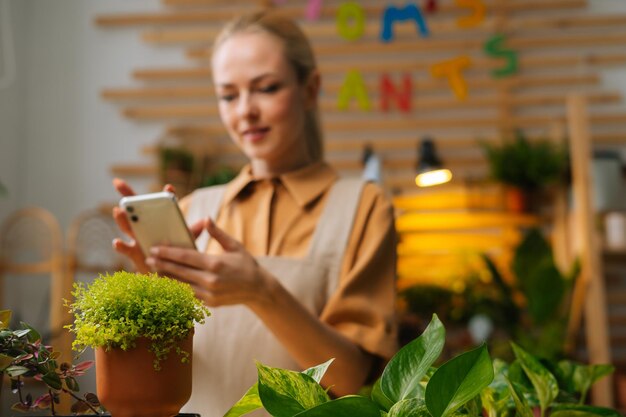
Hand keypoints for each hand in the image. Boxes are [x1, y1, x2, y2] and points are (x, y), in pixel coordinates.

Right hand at [111, 178, 203, 272]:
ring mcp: (138, 240)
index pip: (161, 205)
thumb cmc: (177, 255)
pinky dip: (121, 246)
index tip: (169, 188)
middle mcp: (146, 228)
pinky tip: (117, 242)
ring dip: (122, 219)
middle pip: (136, 210)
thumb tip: (204, 221)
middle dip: (127, 196)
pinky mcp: (135, 254)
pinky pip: (126, 249)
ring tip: (118, 210)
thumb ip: (193, 232)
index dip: (165, 196)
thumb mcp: (186, 243)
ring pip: (127, 227)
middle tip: (118, 183)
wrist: (169, 276)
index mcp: (159, 222)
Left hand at [146, 218, 271, 307]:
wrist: (259, 289)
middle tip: (148, 259)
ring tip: (153, 271)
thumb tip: (206, 219)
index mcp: (215, 263)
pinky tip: (167, 284)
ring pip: (181, 285)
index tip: (155, 249)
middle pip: (179, 271)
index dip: (168, 253)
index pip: (185, 257)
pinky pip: (188, 295)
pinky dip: (176, 289)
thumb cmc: (247, 264)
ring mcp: (209, 294)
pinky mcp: (209, 303)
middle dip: (161, 264)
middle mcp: (210, 280)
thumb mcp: (235, 246)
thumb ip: (218, 233)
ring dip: (165, 278)